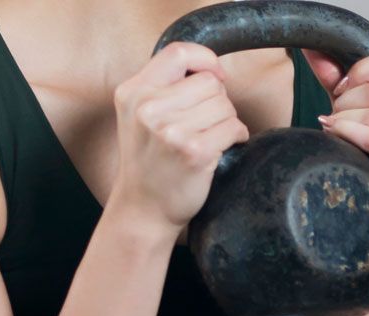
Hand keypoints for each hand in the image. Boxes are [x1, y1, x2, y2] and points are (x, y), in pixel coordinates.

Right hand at [106, 42, 250, 236]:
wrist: (143, 210)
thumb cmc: (148, 163)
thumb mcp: (139, 116)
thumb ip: (163, 87)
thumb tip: (213, 69)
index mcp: (132, 93)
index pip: (178, 52)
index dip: (204, 60)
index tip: (214, 76)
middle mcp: (148, 109)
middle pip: (208, 82)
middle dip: (217, 101)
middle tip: (205, 124)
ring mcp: (171, 131)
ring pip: (224, 104)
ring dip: (226, 120)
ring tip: (209, 137)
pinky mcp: (195, 152)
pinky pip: (233, 127)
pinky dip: (236, 136)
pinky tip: (221, 148)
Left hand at [303, 48, 368, 211]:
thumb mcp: (357, 110)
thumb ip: (341, 80)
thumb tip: (312, 51)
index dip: (360, 72)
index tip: (341, 91)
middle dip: (345, 103)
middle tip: (333, 119)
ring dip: (342, 122)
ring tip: (334, 132)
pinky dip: (348, 135)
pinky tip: (335, 137)